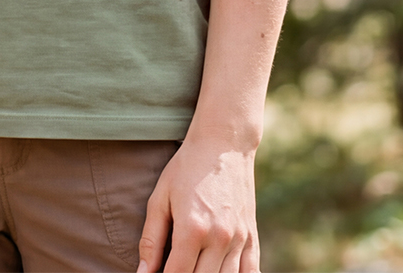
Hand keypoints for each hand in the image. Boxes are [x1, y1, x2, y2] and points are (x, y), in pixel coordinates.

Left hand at [137, 137, 259, 272]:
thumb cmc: (186, 167)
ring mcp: (239, 239)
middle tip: (174, 268)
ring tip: (195, 267)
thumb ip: (151, 239)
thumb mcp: (160, 197)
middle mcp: (219, 238)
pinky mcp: (251, 237)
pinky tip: (221, 272)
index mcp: (192, 229)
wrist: (223, 142)